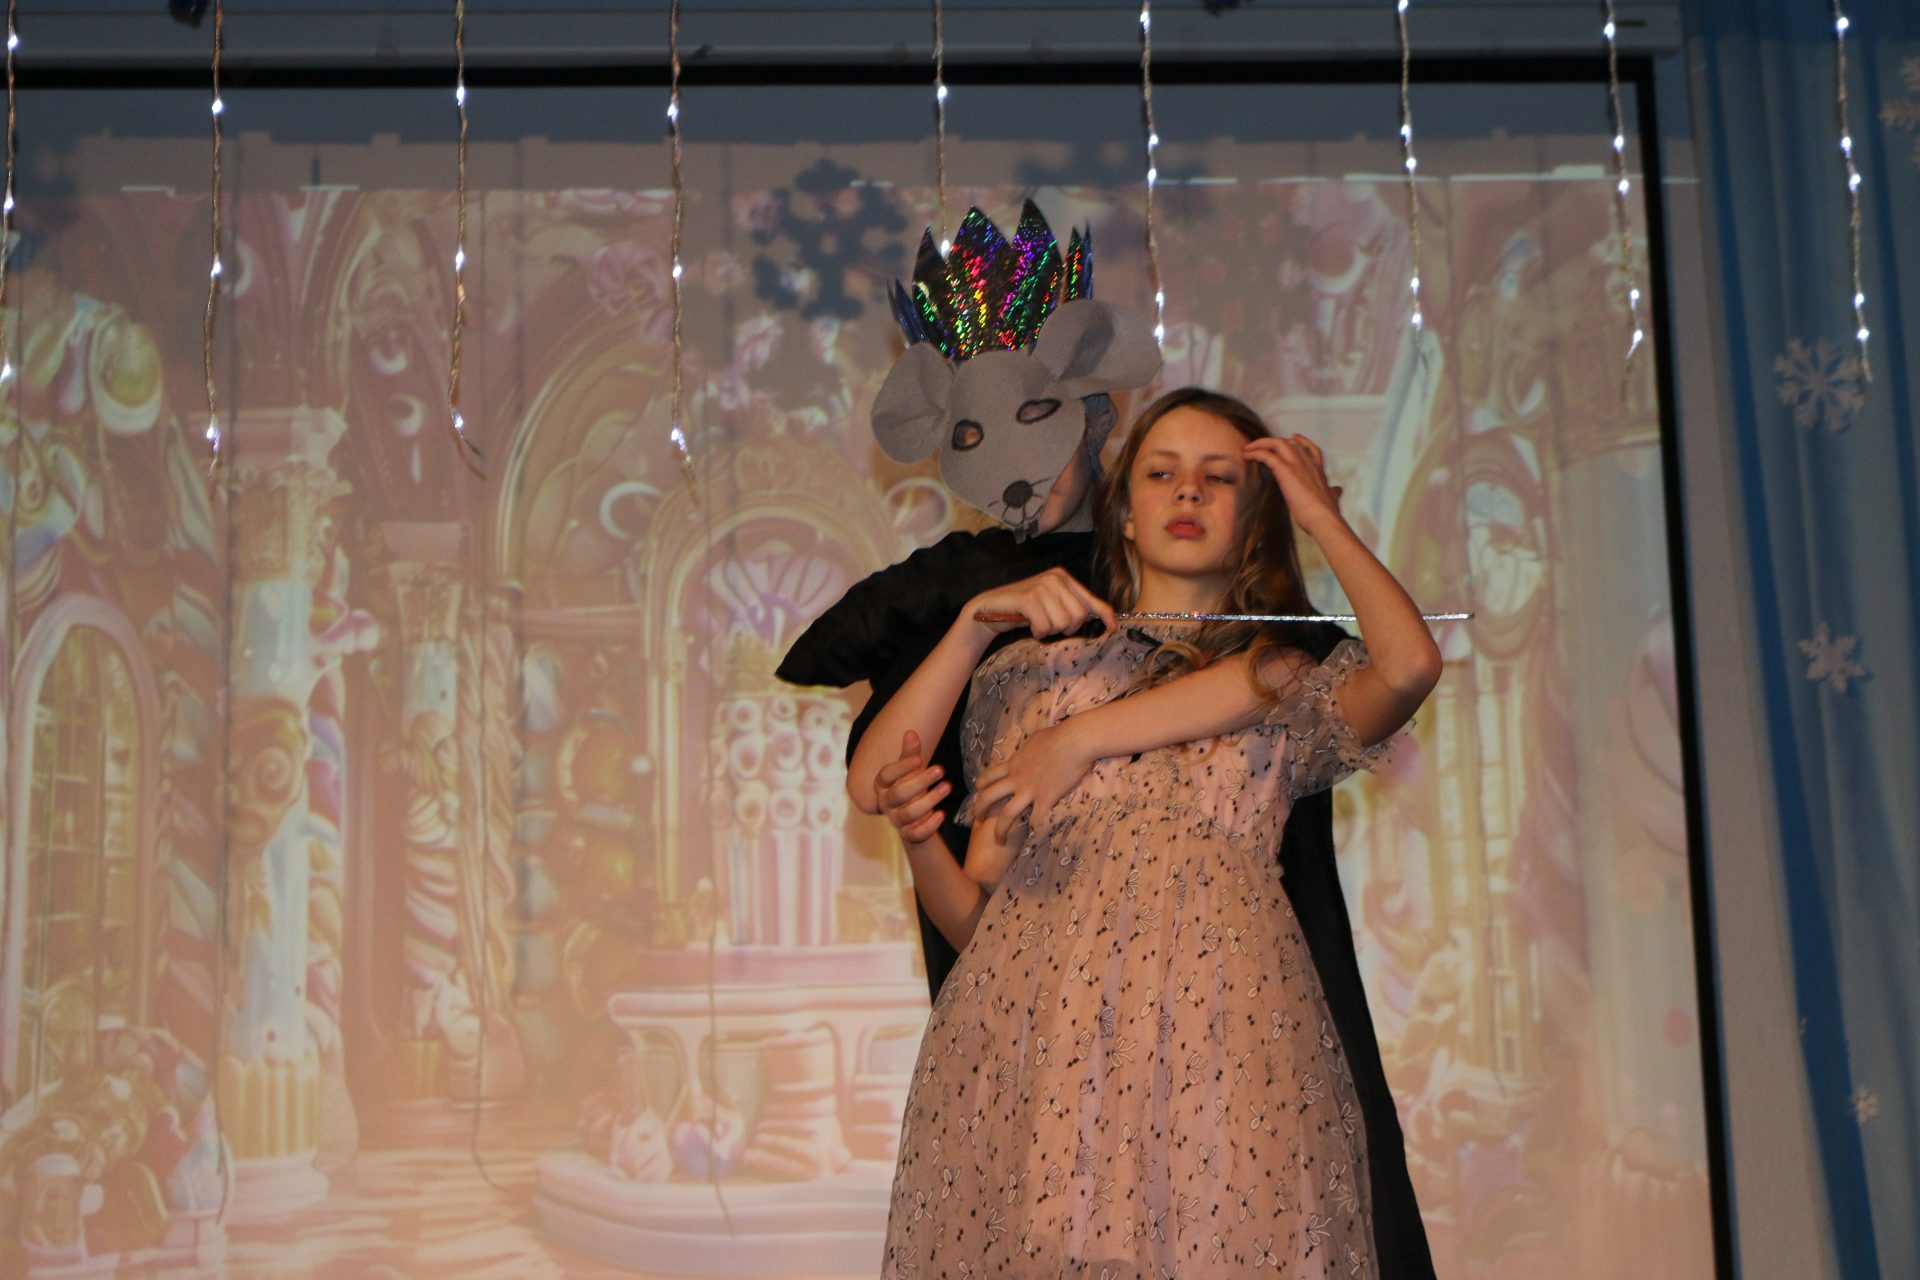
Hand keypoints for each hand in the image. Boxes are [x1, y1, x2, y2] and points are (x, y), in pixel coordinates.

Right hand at [873, 731, 949, 845]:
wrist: (915, 819)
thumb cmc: (912, 787)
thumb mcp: (912, 770)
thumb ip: (910, 753)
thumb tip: (911, 732)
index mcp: (882, 785)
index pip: (886, 775)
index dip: (901, 767)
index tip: (919, 758)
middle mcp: (886, 803)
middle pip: (898, 794)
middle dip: (919, 782)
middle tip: (941, 770)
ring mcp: (896, 820)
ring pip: (907, 814)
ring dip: (929, 801)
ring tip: (947, 787)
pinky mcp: (908, 835)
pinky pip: (915, 834)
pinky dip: (929, 826)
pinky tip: (942, 814)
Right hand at [966, 568, 1116, 639]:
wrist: (989, 607)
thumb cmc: (1024, 610)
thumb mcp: (1053, 606)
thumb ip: (1076, 608)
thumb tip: (1110, 620)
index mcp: (1064, 578)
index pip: (1092, 600)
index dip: (1105, 615)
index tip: (1113, 628)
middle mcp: (1055, 578)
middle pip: (1079, 616)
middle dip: (1066, 628)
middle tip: (1050, 625)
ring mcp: (1042, 586)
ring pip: (1063, 623)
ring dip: (1049, 631)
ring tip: (1037, 623)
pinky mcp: (1028, 598)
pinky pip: (1045, 626)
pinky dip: (1038, 632)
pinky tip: (1030, 625)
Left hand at [971, 720, 1097, 842]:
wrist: (1075, 741)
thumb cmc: (1058, 735)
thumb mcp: (1033, 740)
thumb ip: (1026, 751)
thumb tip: (1026, 752)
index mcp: (1013, 764)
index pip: (988, 776)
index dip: (980, 786)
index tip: (978, 792)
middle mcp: (1016, 779)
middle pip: (988, 797)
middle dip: (979, 810)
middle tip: (978, 820)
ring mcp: (1030, 790)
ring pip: (1006, 815)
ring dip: (999, 830)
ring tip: (999, 840)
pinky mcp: (1046, 799)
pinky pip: (1035, 820)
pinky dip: (1033, 829)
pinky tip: (1033, 834)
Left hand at [1243, 433, 1345, 538]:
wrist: (1324, 518)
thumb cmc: (1327, 513)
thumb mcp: (1332, 498)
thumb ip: (1333, 492)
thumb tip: (1337, 490)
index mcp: (1318, 469)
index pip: (1310, 448)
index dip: (1300, 441)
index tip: (1293, 437)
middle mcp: (1308, 462)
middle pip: (1290, 442)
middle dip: (1273, 442)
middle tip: (1259, 446)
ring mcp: (1297, 464)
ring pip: (1277, 443)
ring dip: (1260, 444)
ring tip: (1247, 450)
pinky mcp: (1286, 470)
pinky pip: (1267, 455)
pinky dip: (1256, 452)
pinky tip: (1247, 456)